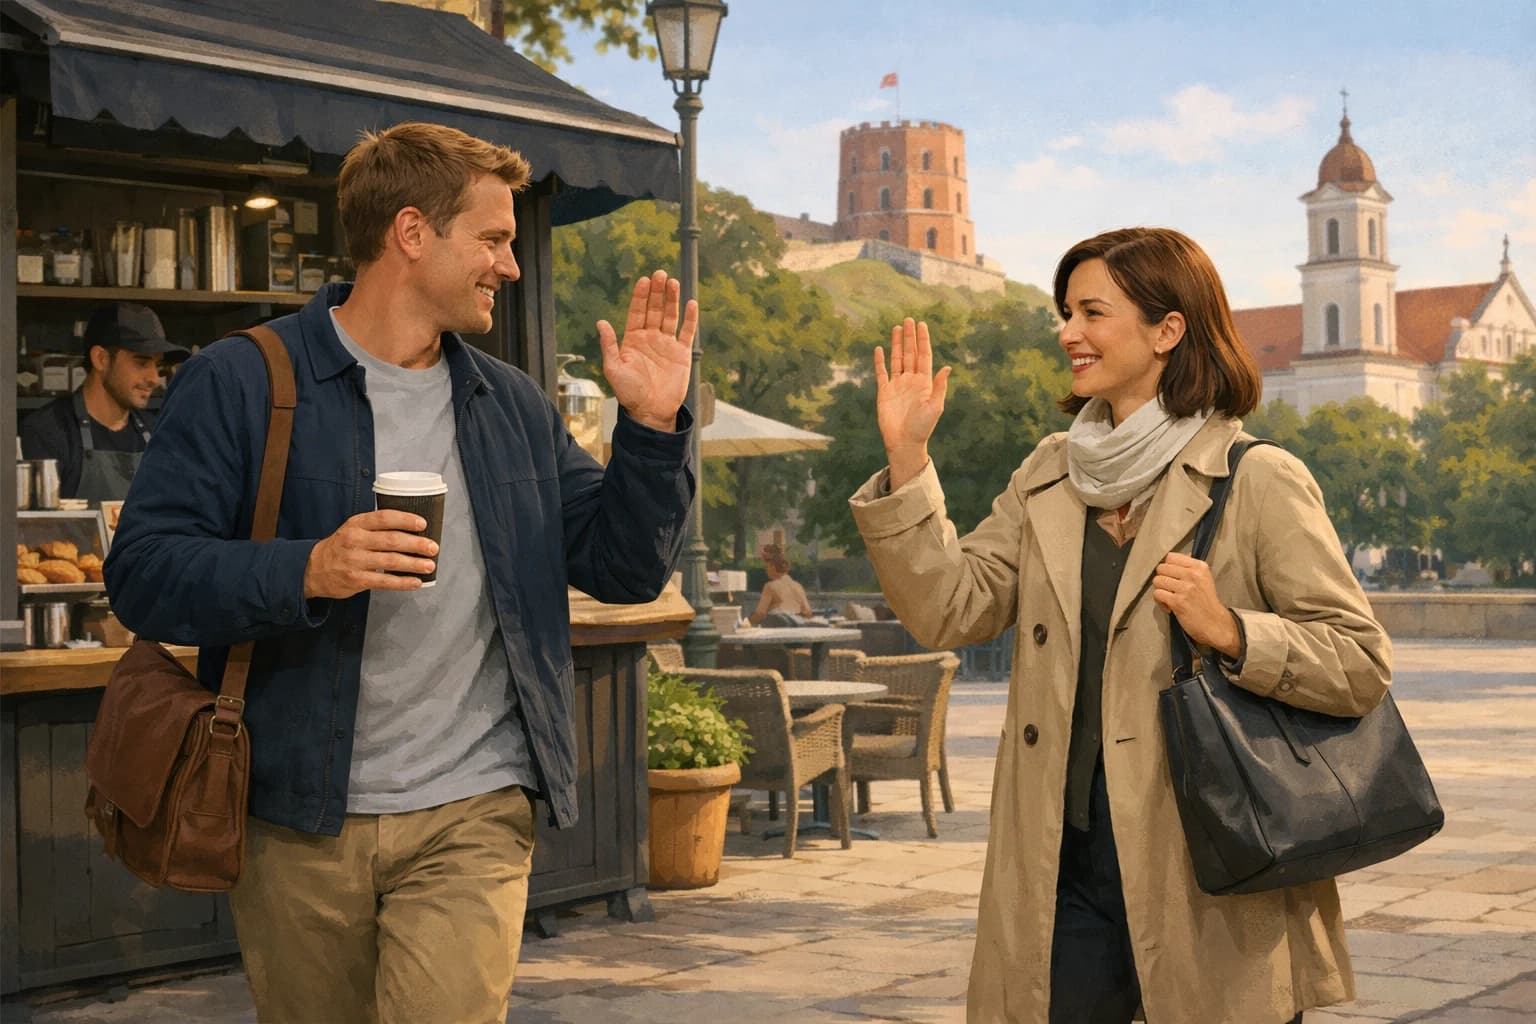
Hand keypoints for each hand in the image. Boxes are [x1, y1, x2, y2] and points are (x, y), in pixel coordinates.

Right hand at [303, 510, 437, 599]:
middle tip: (433, 548)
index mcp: (357, 524)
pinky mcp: (356, 580)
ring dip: (414, 564)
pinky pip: (384, 581)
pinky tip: (416, 582)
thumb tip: (413, 530)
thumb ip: (377, 527)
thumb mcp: (354, 529)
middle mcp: (355, 540)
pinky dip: (402, 582)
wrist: (313, 568)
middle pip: (392, 540)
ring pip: (390, 561)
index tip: (423, 524)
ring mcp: (355, 561)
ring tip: (429, 565)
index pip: (384, 518)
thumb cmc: (342, 546)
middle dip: (416, 544)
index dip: (406, 520)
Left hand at [598, 270, 698, 431]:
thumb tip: (601, 322)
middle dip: (657, 292)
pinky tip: (690, 303)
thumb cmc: (629, 393)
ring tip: (673, 282)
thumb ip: (609, 345)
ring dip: (672, 300)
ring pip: (670, 316)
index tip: (644, 280)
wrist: (651, 412)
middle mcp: (650, 338)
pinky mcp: (681, 353)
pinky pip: (687, 332)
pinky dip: (690, 318)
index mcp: (633, 339)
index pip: (637, 312)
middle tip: (660, 274)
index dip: (640, 296)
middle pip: (654, 309)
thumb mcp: (614, 369)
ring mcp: (667, 344)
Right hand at [875, 318, 951, 488]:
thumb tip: (947, 367)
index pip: (924, 356)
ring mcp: (897, 385)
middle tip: (909, 319)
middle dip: (910, 337)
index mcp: (925, 382)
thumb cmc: (922, 427)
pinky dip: (880, 361)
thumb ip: (940, 386)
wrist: (904, 442)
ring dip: (897, 344)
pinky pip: (881, 373)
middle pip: (910, 353)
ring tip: (897, 328)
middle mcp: (911, 381)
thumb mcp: (935, 407)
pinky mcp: (884, 392)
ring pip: (897, 359)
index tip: (922, 325)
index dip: (923, 340)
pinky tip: (880, 349)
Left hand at [1152, 552, 1241, 657]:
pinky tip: (1169, 607)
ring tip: (1169, 598)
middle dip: (1163, 579)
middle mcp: (1192, 575)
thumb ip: (1189, 568)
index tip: (1172, 576)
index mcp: (1199, 567)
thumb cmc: (1207, 602)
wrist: (1216, 623)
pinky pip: (1157, 594)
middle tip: (1170, 589)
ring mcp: (1185, 588)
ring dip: (1161, 590)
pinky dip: (1160, 602)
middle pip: (1161, 568)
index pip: (1171, 557)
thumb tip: (1172, 559)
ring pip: (1157, 580)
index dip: (1168, 567)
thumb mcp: (1204, 579)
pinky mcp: (1178, 601)